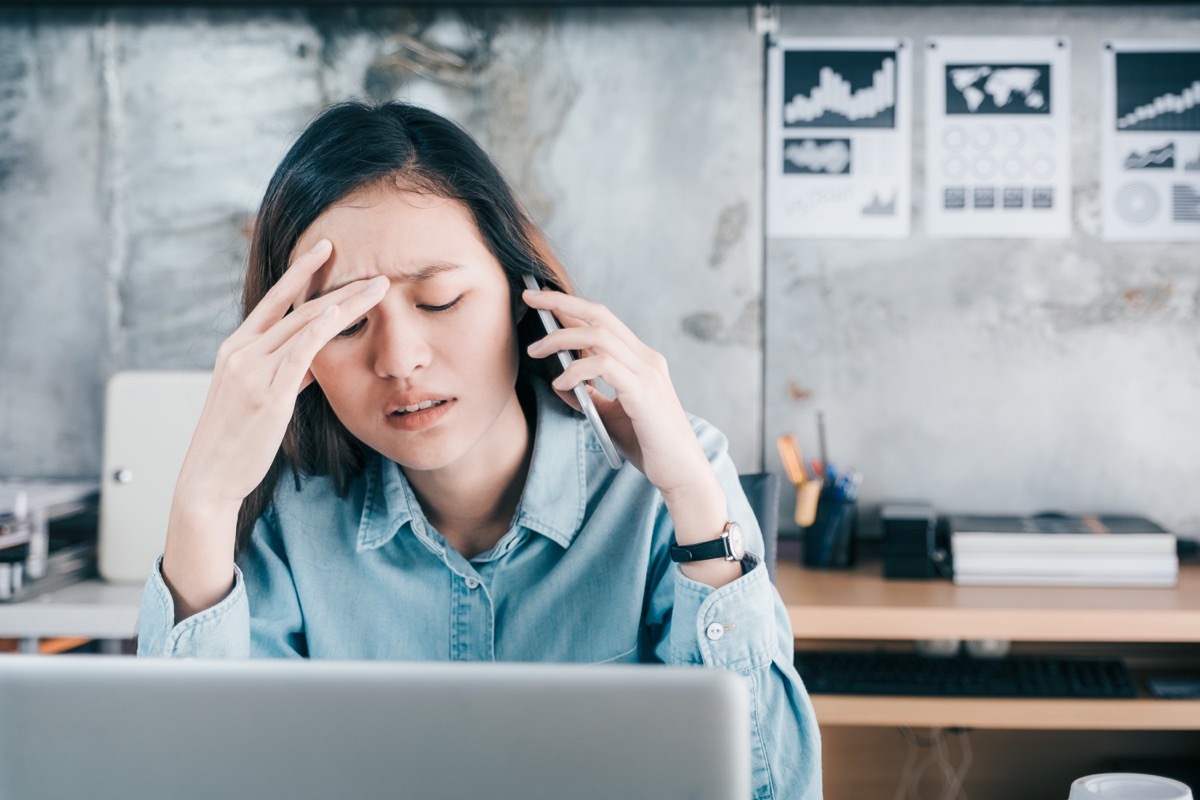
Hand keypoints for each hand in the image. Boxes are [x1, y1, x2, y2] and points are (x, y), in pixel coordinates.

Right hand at [174, 239, 388, 511]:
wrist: (209, 477)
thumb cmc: (237, 441)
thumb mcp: (260, 398)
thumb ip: (286, 374)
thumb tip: (313, 364)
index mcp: (235, 348)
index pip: (274, 300)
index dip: (300, 272)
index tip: (325, 248)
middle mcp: (241, 352)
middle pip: (296, 307)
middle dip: (335, 284)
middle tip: (372, 266)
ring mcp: (252, 371)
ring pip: (304, 324)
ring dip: (345, 303)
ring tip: (378, 287)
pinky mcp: (266, 394)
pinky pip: (297, 354)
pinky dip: (319, 330)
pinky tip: (339, 313)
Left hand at [522, 288, 712, 498]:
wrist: (681, 473)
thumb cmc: (649, 445)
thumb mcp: (610, 416)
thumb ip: (590, 396)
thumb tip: (561, 383)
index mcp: (641, 361)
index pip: (603, 321)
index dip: (571, 307)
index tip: (542, 300)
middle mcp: (646, 359)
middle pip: (599, 315)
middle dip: (561, 302)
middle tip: (529, 297)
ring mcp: (647, 373)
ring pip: (598, 335)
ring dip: (561, 338)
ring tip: (536, 349)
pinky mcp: (643, 392)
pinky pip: (603, 366)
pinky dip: (576, 370)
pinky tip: (561, 384)